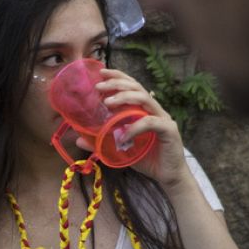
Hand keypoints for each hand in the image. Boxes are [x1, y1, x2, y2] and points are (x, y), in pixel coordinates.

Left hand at [77, 68, 191, 191]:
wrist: (169, 177)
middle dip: (117, 83)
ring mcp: (163, 118)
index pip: (132, 86)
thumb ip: (103, 142)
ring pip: (144, 99)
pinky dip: (135, 126)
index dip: (118, 76)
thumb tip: (79, 139)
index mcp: (144, 109)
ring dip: (125, 98)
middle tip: (99, 87)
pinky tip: (124, 135)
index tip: (102, 72)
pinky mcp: (169, 130)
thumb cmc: (147, 159)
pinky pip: (150, 122)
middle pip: (137, 87)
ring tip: (108, 102)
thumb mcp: (121, 149)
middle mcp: (155, 109)